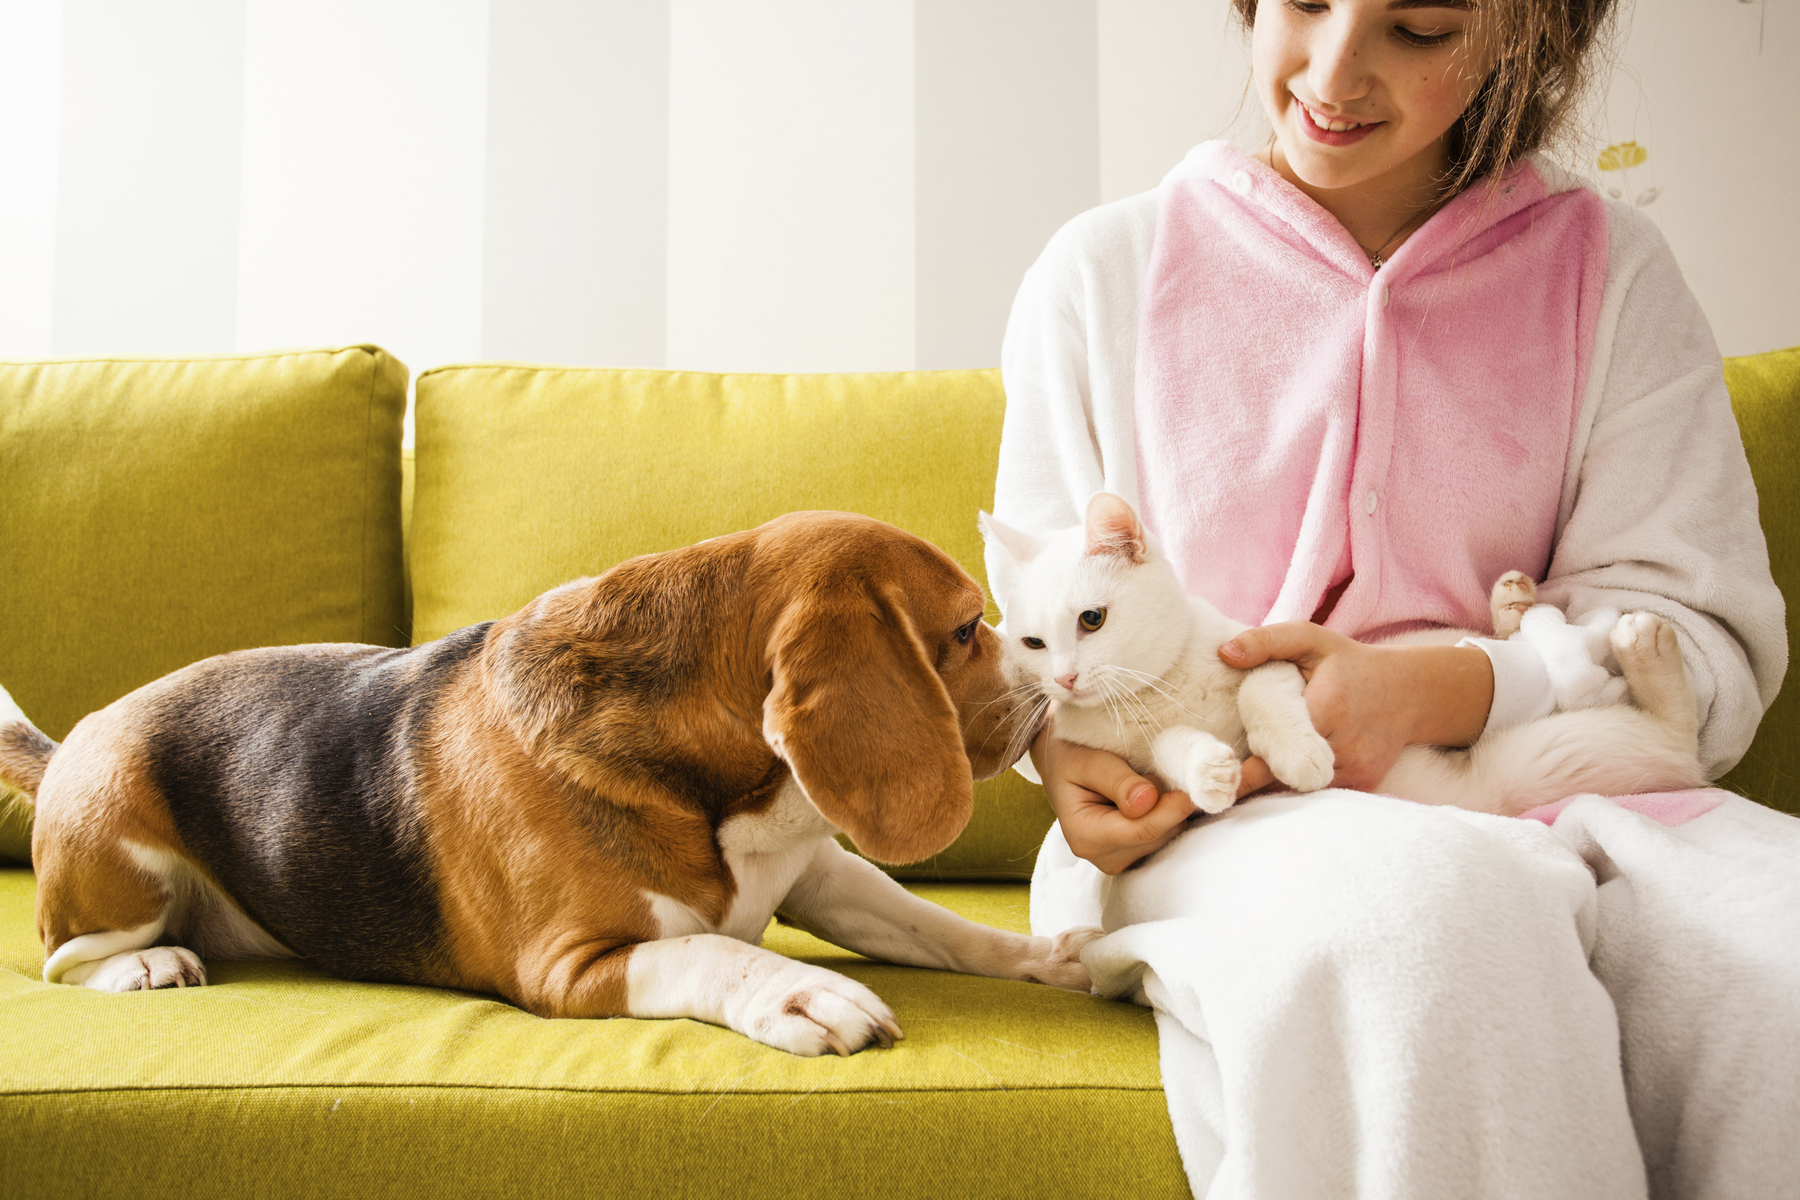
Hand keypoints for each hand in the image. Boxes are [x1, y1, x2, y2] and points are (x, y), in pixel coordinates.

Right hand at [1031, 728, 1272, 874]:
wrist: (1063, 759)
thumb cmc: (1068, 754)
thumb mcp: (1082, 760)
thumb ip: (1113, 779)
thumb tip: (1146, 800)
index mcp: (1088, 838)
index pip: (1140, 829)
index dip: (1172, 810)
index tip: (1198, 788)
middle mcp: (1111, 855)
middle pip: (1166, 832)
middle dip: (1202, 803)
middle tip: (1249, 772)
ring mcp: (1132, 853)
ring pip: (1179, 831)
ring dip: (1214, 801)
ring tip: (1256, 771)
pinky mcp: (1150, 841)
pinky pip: (1181, 826)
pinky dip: (1210, 804)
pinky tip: (1247, 782)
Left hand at [1219, 622, 1493, 790]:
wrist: (1409, 692)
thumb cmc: (1350, 664)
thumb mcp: (1311, 640)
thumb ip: (1267, 641)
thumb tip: (1224, 653)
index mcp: (1326, 709)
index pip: (1276, 747)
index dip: (1245, 764)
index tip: (1220, 772)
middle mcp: (1344, 746)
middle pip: (1284, 775)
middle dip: (1254, 777)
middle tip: (1223, 777)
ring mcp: (1356, 769)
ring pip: (1300, 790)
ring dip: (1275, 785)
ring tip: (1249, 776)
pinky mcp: (1363, 784)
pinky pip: (1319, 794)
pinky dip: (1298, 788)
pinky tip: (1283, 777)